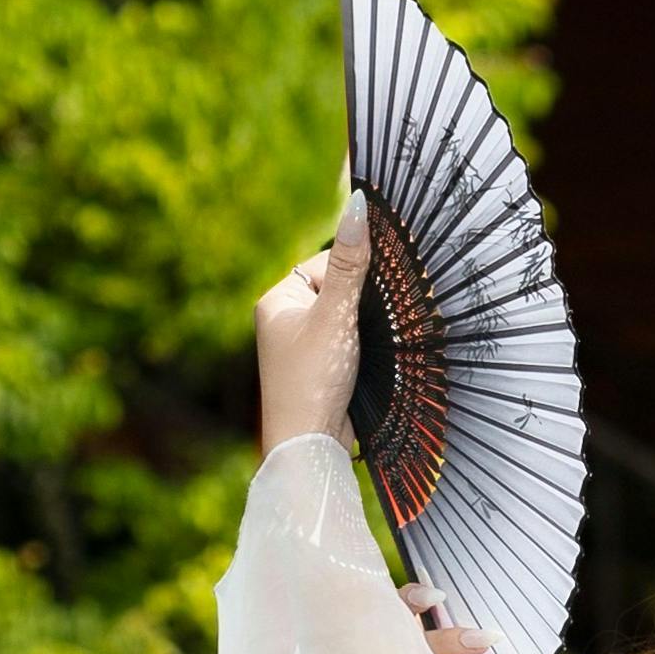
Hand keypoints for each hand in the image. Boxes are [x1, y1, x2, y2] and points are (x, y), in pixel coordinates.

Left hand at [257, 193, 370, 450]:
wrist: (309, 447)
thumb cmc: (313, 380)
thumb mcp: (336, 316)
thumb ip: (351, 264)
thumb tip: (358, 206)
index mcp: (277, 300)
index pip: (325, 262)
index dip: (355, 270)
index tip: (377, 287)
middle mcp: (286, 320)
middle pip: (338, 289)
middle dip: (363, 300)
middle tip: (375, 319)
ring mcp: (303, 346)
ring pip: (347, 317)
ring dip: (366, 325)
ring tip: (373, 342)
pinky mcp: (322, 369)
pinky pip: (349, 341)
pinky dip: (365, 345)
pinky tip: (375, 357)